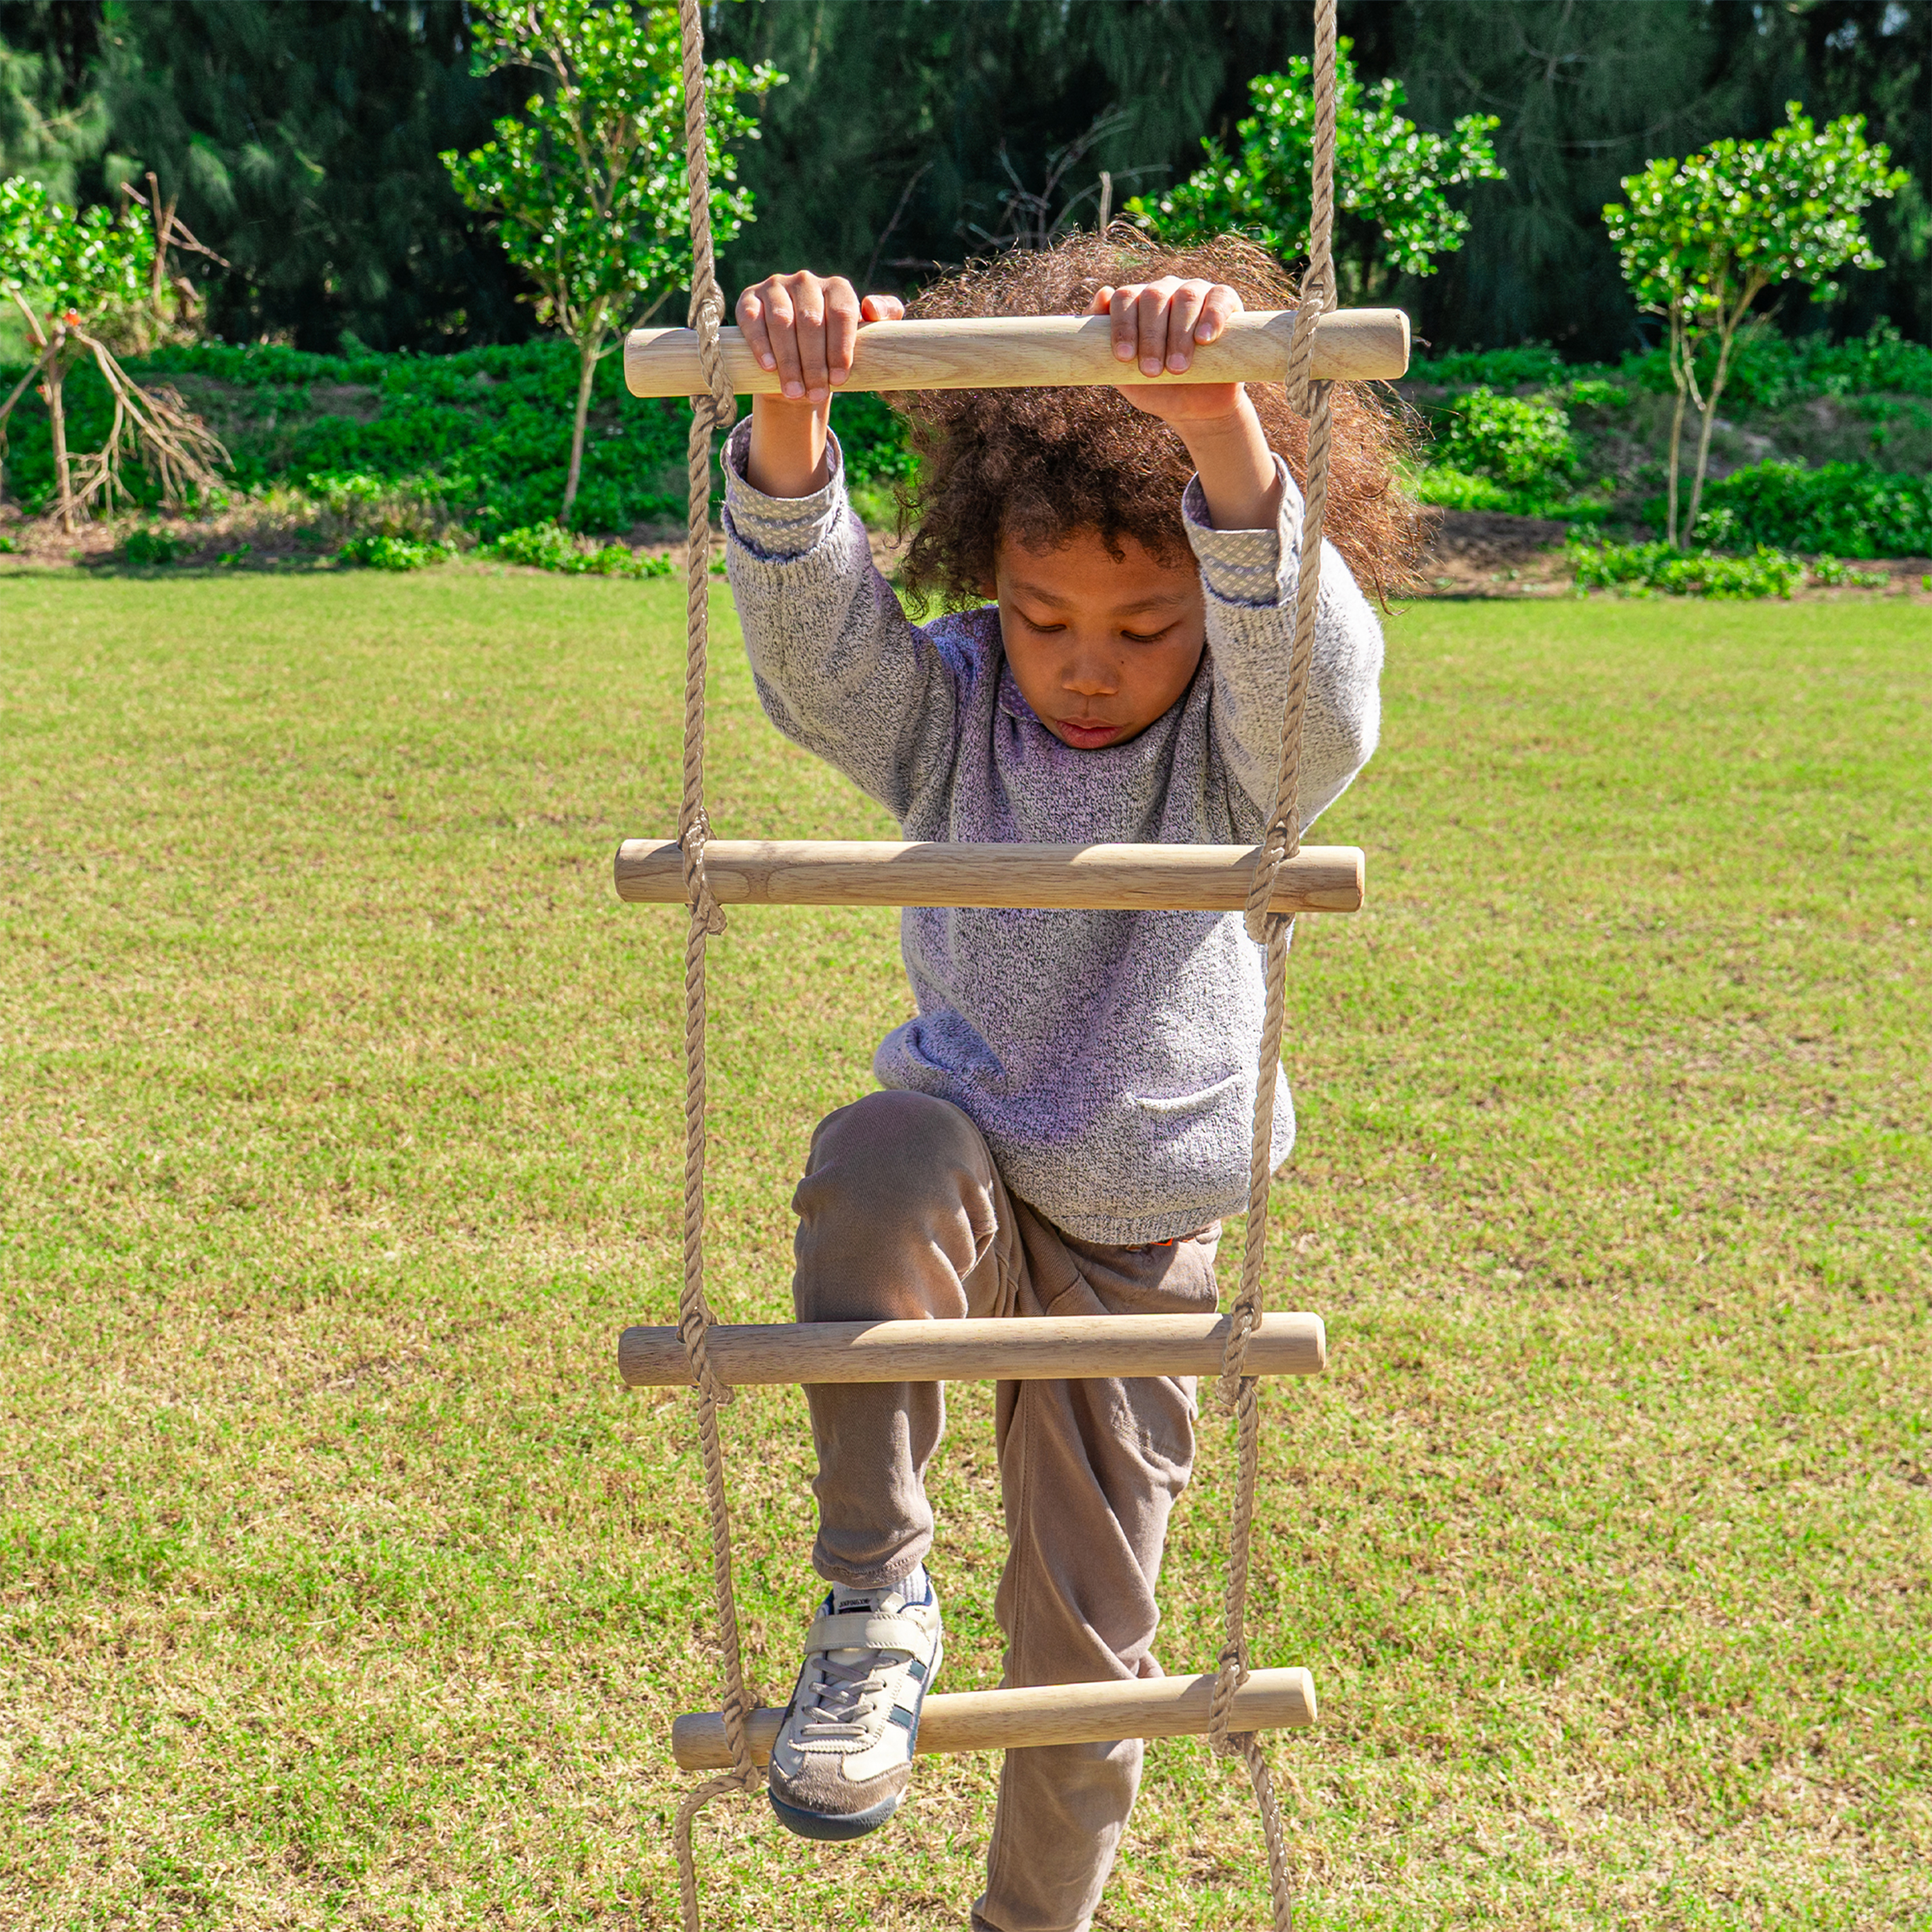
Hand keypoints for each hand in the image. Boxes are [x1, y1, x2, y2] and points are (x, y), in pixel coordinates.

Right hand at [738, 271, 903, 496]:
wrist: (797, 359)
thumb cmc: (834, 349)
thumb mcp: (866, 335)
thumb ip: (886, 316)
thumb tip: (872, 308)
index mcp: (837, 287)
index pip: (842, 314)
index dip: (840, 348)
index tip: (840, 380)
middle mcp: (806, 281)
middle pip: (811, 321)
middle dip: (814, 363)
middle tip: (815, 394)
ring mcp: (776, 287)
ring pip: (782, 322)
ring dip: (789, 361)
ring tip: (795, 392)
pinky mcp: (749, 299)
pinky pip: (753, 320)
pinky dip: (761, 344)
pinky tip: (769, 367)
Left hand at [1090, 278, 1246, 428]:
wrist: (1196, 408)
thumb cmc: (1155, 387)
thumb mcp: (1123, 373)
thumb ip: (1101, 343)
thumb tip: (1101, 293)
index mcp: (1138, 302)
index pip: (1125, 298)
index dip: (1122, 326)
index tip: (1124, 358)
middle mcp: (1165, 291)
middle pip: (1153, 297)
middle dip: (1151, 336)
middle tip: (1153, 371)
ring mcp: (1196, 292)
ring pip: (1185, 298)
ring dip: (1179, 334)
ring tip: (1178, 368)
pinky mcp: (1226, 302)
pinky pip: (1219, 299)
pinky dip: (1211, 318)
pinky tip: (1203, 340)